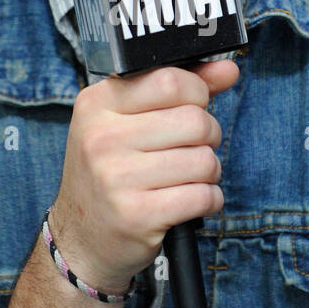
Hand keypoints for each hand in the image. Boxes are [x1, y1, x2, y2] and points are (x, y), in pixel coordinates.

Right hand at [50, 59, 239, 291]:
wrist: (80, 239)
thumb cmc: (112, 172)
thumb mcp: (128, 122)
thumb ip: (180, 90)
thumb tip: (228, 68)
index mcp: (96, 104)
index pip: (170, 80)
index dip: (197, 93)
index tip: (192, 107)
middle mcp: (101, 138)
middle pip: (195, 120)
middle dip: (208, 136)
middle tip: (191, 149)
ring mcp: (116, 178)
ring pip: (204, 160)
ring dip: (209, 172)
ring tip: (187, 178)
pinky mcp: (136, 216)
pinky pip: (203, 196)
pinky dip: (209, 200)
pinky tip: (189, 202)